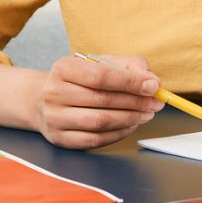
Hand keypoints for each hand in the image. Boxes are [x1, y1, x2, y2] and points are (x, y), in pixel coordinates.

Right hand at [35, 54, 164, 148]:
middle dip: (136, 102)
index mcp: (64, 68)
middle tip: (156, 103)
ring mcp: (55, 118)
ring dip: (130, 119)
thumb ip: (130, 66)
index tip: (153, 86)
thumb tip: (152, 81)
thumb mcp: (102, 63)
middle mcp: (54, 93)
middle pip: (103, 100)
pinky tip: (131, 125)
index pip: (101, 76)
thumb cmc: (81, 80)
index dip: (130, 82)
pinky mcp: (60, 138)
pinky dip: (119, 133)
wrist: (45, 100)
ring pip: (100, 122)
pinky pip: (96, 140)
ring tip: (146, 114)